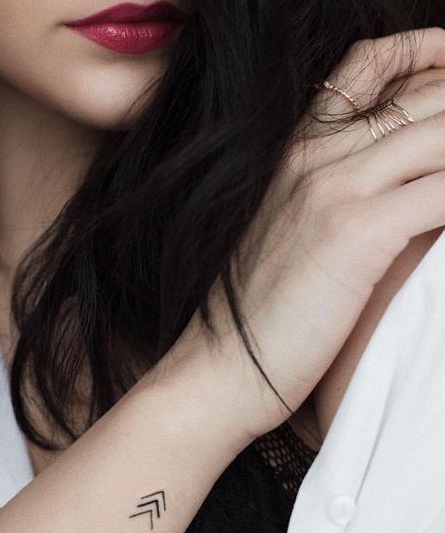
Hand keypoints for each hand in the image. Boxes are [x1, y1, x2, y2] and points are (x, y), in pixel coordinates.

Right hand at [156, 27, 444, 444]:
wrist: (219, 368)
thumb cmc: (257, 316)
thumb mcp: (287, 238)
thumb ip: (333, 198)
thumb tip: (396, 191)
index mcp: (295, 154)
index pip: (367, 66)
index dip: (424, 55)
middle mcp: (313, 158)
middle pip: (425, 94)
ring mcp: (332, 189)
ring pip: (443, 131)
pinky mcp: (355, 232)